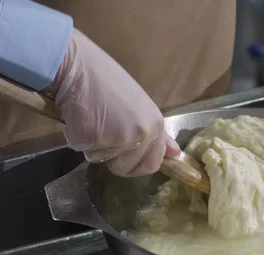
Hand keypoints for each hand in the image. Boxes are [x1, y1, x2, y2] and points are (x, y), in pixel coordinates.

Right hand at [44, 29, 179, 175]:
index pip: (152, 164)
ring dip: (93, 146)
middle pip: (126, 168)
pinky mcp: (94, 139)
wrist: (76, 66)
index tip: (124, 153)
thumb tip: (175, 155)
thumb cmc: (105, 82)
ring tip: (92, 118)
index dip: (135, 163)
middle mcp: (142, 133)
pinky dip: (78, 137)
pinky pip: (84, 150)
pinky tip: (80, 117)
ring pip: (102, 160)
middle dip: (112, 157)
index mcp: (155, 124)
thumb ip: (156, 133)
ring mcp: (119, 137)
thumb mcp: (139, 105)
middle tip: (104, 129)